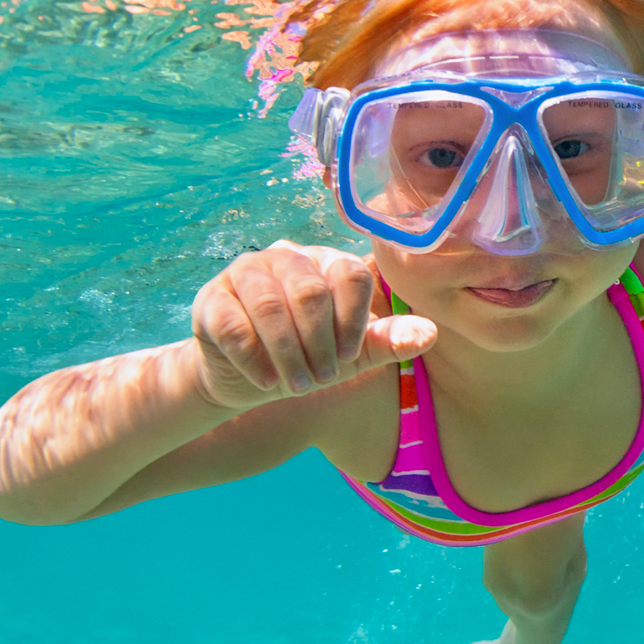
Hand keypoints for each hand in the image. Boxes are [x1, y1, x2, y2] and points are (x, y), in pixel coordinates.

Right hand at [189, 241, 437, 408]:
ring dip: (288, 355)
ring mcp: (245, 272)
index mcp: (327, 262)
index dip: (354, 321)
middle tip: (321, 380)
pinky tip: (266, 381)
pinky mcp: (212, 299)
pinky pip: (234, 326)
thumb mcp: (352, 355)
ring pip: (271, 307)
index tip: (349, 359)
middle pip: (310, 292)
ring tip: (296, 386)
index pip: (351, 276)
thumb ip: (388, 342)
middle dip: (319, 345)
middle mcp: (286, 257)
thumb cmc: (307, 357)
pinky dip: (254, 359)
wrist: (244, 378)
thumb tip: (431, 333)